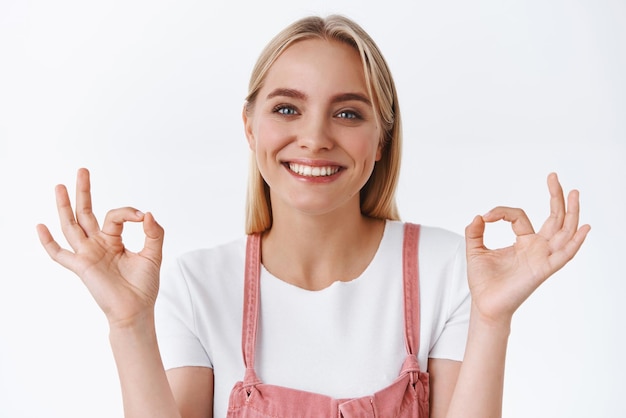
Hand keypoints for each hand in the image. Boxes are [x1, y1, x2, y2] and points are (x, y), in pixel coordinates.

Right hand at [36, 168, 163, 327]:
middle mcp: (97, 244)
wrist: (136, 310)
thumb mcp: (153, 254)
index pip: (115, 216)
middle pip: (86, 213)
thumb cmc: (143, 285)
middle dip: (84, 192)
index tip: (142, 217)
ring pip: (72, 226)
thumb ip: (154, 233)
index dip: (128, 212)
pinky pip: (60, 254)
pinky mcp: (81, 267)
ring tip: (60, 186)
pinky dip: (49, 242)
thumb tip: (147, 214)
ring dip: (65, 207)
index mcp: (113, 240)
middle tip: (83, 170)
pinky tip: (40, 226)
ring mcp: (87, 254)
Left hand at [464, 173, 589, 324]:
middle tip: (553, 177)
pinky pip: (564, 255)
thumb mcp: (475, 250)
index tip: (486, 217)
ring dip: (571, 212)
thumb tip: (478, 216)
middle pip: (554, 218)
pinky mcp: (543, 269)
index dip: (502, 212)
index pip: (519, 216)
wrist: (484, 304)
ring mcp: (542, 258)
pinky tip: (584, 227)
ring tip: (574, 193)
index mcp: (523, 243)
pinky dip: (575, 242)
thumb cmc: (483, 281)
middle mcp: (537, 248)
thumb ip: (474, 232)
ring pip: (564, 231)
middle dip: (556, 197)